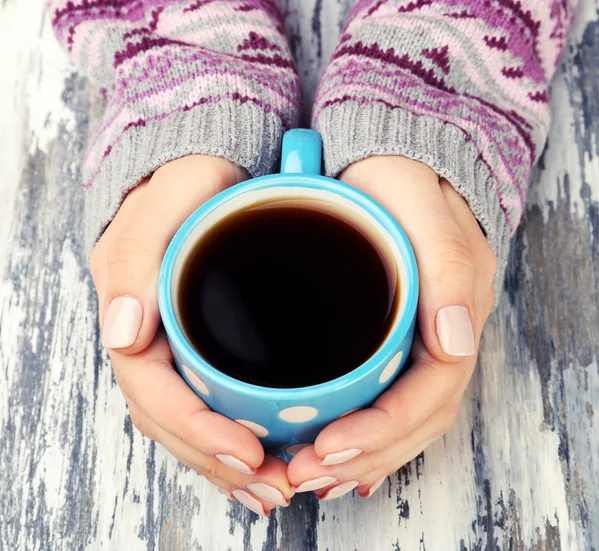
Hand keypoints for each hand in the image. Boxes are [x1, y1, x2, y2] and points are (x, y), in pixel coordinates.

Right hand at [90, 155, 293, 514]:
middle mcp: (152, 337)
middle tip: (274, 487)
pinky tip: (266, 453)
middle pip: (174, 421)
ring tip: (275, 486)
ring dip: (229, 462)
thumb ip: (136, 255)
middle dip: (220, 462)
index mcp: (136, 312)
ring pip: (193, 420)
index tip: (247, 454)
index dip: (197, 431)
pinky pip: (213, 401)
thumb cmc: (190, 179)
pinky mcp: (206, 342)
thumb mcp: (165, 201)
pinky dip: (235, 435)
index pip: (154, 392)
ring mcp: (179, 343)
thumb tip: (124, 332)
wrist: (211, 163)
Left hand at [287, 156, 495, 499]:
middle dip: (364, 456)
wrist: (388, 161)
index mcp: (454, 309)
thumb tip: (457, 338)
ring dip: (358, 456)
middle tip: (305, 474)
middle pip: (415, 420)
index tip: (331, 447)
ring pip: (400, 419)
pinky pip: (386, 400)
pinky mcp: (391, 337)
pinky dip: (361, 434)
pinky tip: (332, 452)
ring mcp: (418, 339)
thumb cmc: (399, 178)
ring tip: (307, 474)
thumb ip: (447, 262)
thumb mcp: (420, 202)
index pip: (432, 393)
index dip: (385, 431)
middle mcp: (441, 334)